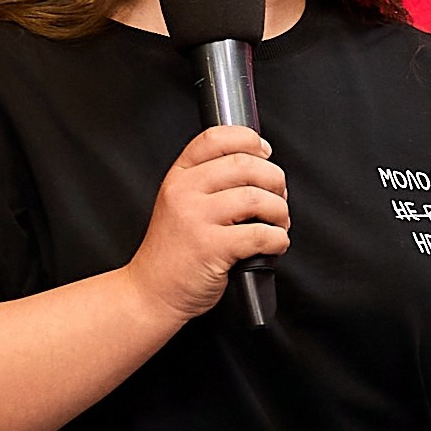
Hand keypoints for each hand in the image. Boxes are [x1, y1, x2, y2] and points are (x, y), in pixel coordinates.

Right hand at [125, 125, 289, 321]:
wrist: (151, 292)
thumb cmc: (174, 252)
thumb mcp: (179, 204)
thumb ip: (209, 183)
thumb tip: (259, 167)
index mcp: (179, 176)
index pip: (216, 137)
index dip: (249, 140)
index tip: (265, 153)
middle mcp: (184, 192)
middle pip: (245, 165)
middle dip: (274, 180)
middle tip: (278, 198)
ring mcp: (196, 219)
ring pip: (257, 198)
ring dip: (280, 212)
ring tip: (278, 224)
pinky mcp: (211, 248)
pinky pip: (260, 234)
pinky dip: (278, 239)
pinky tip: (274, 244)